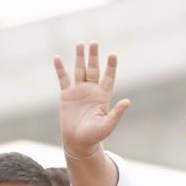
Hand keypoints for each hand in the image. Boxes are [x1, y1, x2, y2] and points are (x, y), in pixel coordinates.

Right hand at [54, 41, 130, 155]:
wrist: (78, 142)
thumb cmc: (95, 135)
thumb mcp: (108, 125)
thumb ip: (117, 113)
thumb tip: (128, 101)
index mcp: (103, 96)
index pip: (108, 77)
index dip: (111, 66)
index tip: (112, 54)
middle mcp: (91, 91)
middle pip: (93, 69)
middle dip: (94, 56)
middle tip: (94, 43)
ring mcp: (79, 91)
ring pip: (79, 70)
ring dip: (80, 58)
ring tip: (80, 44)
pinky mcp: (66, 95)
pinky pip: (63, 79)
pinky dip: (60, 69)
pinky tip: (58, 58)